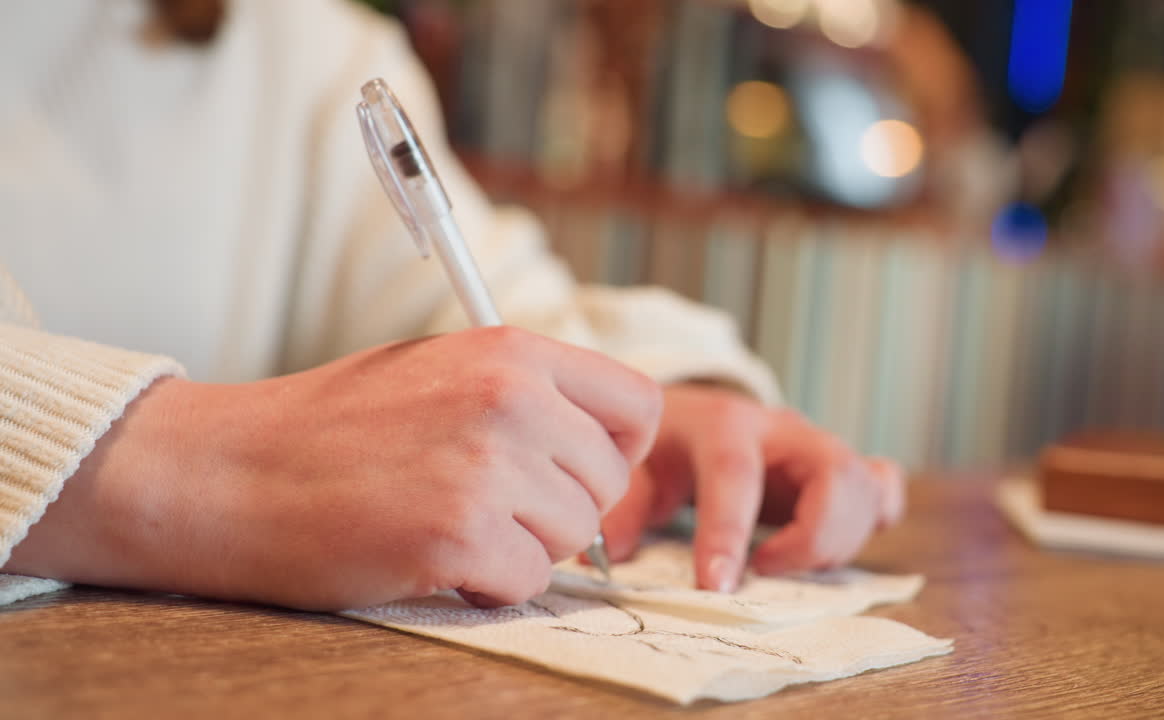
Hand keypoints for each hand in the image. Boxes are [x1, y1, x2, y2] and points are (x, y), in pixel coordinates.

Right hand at [4, 327, 661, 610]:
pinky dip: (488, 583)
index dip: (618, 449)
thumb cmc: (332, 425)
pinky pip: (527, 581)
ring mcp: (487, 466)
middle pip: (610, 480)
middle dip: (563, 505)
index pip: (638, 404)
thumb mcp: (440, 370)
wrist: (233, 470)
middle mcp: (511, 399)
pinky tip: (435, 556)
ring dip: (524, 546)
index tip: (579, 468)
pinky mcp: (458, 534)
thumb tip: (599, 443)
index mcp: (511, 351)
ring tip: (453, 524)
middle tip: (494, 504)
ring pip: (574, 536)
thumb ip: (525, 393)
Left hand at [601, 384, 903, 591]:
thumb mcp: (636, 468)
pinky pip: (883, 482)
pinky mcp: (839, 464)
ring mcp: (817, 444)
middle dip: (813, 535)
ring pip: (864, 482)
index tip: (717, 587)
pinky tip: (840, 542)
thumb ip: (624, 508)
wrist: (688, 411)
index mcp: (724, 424)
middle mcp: (781, 428)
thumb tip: (606, 556)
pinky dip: (875, 516)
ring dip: (841, 537)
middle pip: (833, 471)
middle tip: (769, 570)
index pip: (736, 475)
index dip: (728, 534)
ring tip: (789, 562)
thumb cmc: (663, 445)